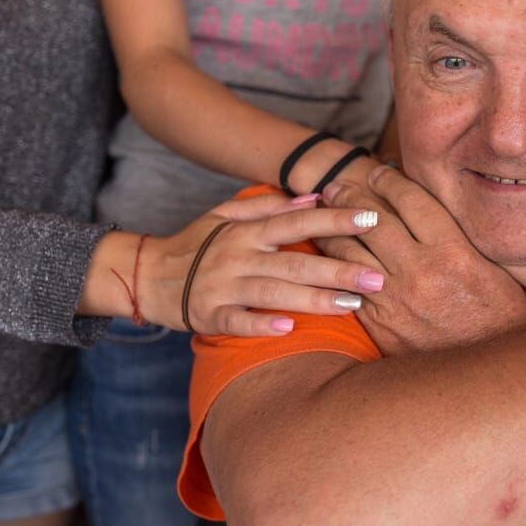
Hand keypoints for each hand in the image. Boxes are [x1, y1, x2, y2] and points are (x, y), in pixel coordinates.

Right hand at [141, 193, 383, 335]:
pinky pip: (238, 322)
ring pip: (274, 291)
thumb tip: (315, 197)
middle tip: (378, 278)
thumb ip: (271, 207)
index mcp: (247, 231)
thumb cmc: (198, 245)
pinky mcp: (209, 315)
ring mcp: (223, 286)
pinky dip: (261, 325)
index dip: (335, 220)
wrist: (147, 276)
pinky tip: (289, 328)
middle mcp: (237, 255)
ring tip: (352, 306)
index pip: (299, 221)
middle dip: (339, 270)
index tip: (373, 219)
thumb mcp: (227, 216)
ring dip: (314, 299)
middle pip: (296, 261)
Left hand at [318, 166, 525, 355]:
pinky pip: (348, 286)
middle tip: (337, 186)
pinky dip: (334, 266)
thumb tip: (431, 206)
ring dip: (332, 228)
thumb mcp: (491, 269)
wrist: (489, 374)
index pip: (412, 201)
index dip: (389, 181)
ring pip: (351, 251)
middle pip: (374, 221)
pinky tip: (326, 255)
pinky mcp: (380, 324)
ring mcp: (396, 299)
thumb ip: (460, 237)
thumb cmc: (498, 317)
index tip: (376, 171)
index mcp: (453, 252)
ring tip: (322, 214)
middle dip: (351, 197)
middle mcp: (421, 271)